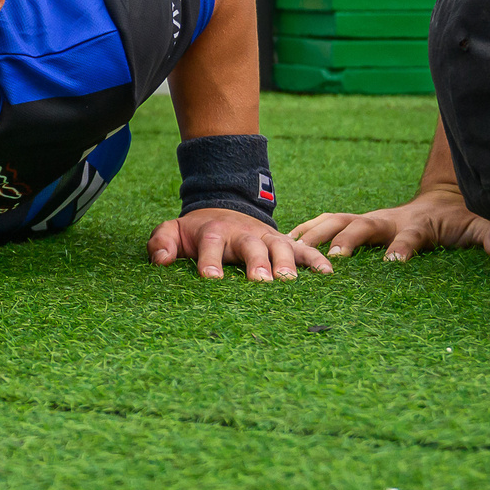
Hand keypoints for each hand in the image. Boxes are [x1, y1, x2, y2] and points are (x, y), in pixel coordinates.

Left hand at [148, 208, 333, 281]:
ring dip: (285, 263)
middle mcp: (243, 233)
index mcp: (214, 232)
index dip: (210, 262)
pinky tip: (328, 274)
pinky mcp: (284, 243)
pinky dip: (315, 260)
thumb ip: (161, 242)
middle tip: (260, 281)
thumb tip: (161, 260)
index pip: (210, 246)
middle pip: (250, 246)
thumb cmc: (197, 231)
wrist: (224, 208)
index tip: (211, 279)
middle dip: (256, 263)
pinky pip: (303, 250)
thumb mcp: (172, 231)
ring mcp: (266, 237)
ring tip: (289, 281)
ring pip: (279, 247)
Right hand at [291, 188, 489, 261]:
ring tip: (291, 248)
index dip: (401, 250)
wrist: (445, 199)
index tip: (392, 264)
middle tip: (331, 259)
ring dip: (314, 233)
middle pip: (361, 224)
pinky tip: (283, 244)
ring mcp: (368, 218)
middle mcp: (388, 219)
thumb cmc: (462, 219)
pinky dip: (304, 230)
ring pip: (335, 219)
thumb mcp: (483, 226)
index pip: (409, 238)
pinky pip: (325, 222)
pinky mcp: (355, 222)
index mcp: (418, 224)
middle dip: (346, 239)